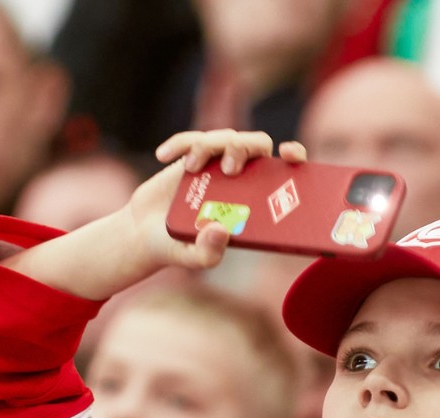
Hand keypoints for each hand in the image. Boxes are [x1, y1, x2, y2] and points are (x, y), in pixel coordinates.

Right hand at [128, 129, 307, 270]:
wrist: (143, 234)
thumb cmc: (177, 247)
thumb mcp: (193, 259)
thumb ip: (208, 253)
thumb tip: (221, 231)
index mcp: (255, 201)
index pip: (285, 172)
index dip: (295, 156)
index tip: (290, 153)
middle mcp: (242, 178)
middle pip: (257, 145)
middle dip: (246, 148)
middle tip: (229, 169)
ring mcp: (217, 164)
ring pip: (226, 137)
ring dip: (209, 146)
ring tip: (190, 167)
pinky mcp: (192, 155)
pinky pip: (191, 139)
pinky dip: (179, 144)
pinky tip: (163, 156)